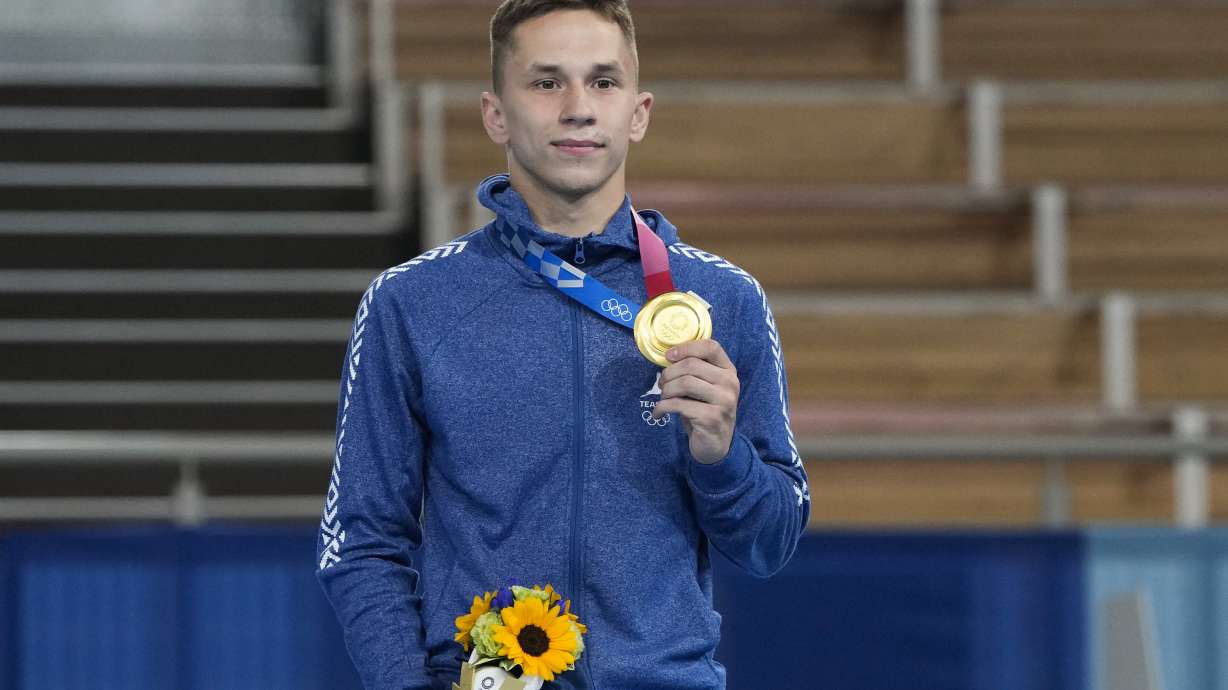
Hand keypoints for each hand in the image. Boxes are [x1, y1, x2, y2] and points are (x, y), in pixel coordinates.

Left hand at [651, 339, 738, 463]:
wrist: (715, 445)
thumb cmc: (704, 411)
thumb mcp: (704, 387)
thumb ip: (694, 371)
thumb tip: (668, 357)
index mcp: (728, 370)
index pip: (711, 347)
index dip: (687, 348)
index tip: (668, 356)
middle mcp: (730, 383)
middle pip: (691, 365)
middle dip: (669, 373)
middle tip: (661, 385)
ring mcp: (724, 401)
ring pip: (684, 383)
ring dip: (666, 390)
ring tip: (663, 398)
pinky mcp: (711, 417)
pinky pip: (679, 405)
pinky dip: (662, 407)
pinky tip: (658, 413)